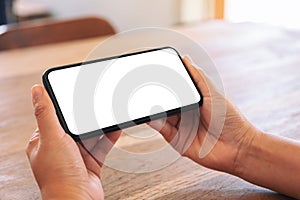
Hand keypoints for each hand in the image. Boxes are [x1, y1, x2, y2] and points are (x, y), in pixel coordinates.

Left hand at [26, 85, 120, 198]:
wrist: (78, 199)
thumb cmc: (60, 175)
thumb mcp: (52, 137)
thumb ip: (46, 113)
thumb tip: (37, 91)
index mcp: (44, 141)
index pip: (53, 116)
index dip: (65, 105)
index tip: (75, 93)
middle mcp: (60, 148)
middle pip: (75, 125)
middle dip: (86, 115)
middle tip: (97, 101)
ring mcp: (76, 155)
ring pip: (90, 134)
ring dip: (99, 125)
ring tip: (108, 112)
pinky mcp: (91, 162)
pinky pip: (101, 145)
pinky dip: (109, 136)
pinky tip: (115, 128)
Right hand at [149, 57, 258, 174]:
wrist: (237, 146)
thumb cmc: (229, 118)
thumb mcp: (213, 93)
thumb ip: (198, 77)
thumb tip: (186, 59)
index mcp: (193, 100)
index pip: (174, 90)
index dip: (164, 83)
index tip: (153, 75)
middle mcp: (185, 113)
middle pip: (166, 103)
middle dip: (156, 96)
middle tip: (146, 89)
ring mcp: (180, 127)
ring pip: (161, 116)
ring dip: (153, 109)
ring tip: (146, 102)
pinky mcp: (177, 141)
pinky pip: (163, 130)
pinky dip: (155, 123)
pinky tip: (151, 116)